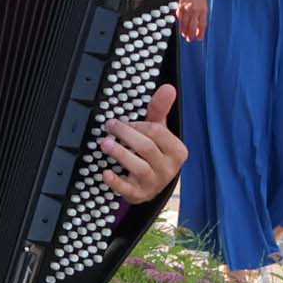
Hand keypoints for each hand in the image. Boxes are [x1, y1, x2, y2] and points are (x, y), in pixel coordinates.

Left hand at [102, 85, 185, 201]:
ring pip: (138, 167)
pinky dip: (115, 181)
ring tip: (104, 143)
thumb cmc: (156, 153)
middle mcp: (168, 168)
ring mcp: (154, 183)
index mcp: (177, 151)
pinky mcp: (139, 195)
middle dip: (125, 134)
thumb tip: (168, 88)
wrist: (154, 184)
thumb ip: (160, 110)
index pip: (157, 133)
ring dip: (119, 153)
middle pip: (146, 148)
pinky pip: (127, 189)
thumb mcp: (159, 131)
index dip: (137, 125)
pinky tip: (105, 172)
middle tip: (110, 126)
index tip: (123, 122)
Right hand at [176, 0, 207, 43]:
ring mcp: (186, 9)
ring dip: (184, 30)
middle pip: (193, 26)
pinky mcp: (179, 6)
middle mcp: (195, 10)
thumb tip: (199, 23)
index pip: (202, 25)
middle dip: (191, 34)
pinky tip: (180, 25)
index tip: (199, 38)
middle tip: (190, 39)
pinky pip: (179, 16)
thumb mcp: (204, 3)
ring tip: (184, 35)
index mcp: (203, 9)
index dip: (200, 33)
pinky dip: (180, 22)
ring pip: (185, 23)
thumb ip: (202, 13)